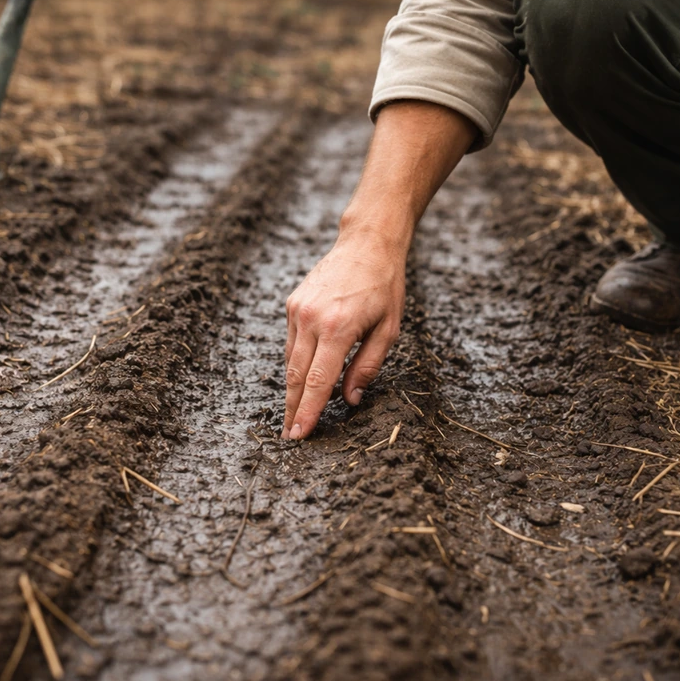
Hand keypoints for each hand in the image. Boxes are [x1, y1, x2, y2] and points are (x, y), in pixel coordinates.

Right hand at [282, 226, 405, 439]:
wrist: (366, 244)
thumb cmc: (384, 287)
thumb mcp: (388, 330)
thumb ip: (368, 366)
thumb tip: (349, 399)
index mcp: (338, 328)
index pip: (316, 381)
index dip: (307, 412)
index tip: (298, 435)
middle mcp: (312, 319)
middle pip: (296, 376)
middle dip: (292, 409)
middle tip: (290, 436)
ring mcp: (298, 310)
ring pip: (290, 361)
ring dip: (292, 389)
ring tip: (295, 414)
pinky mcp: (293, 304)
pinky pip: (292, 343)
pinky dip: (296, 363)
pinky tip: (302, 379)